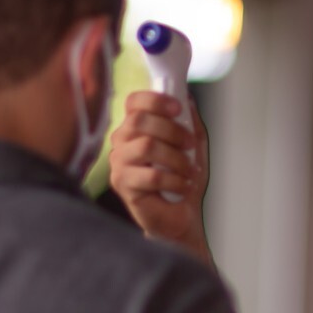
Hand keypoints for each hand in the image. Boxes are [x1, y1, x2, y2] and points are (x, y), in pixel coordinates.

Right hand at [109, 90, 211, 262]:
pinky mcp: (122, 185)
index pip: (134, 102)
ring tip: (189, 171)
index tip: (177, 109)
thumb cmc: (183, 178)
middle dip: (172, 130)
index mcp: (135, 127)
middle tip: (189, 145)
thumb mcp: (193, 144)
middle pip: (140, 121)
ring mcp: (119, 162)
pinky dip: (174, 180)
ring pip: (146, 146)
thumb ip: (189, 120)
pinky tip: (182, 186)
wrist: (182, 215)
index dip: (155, 100)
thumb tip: (186, 97)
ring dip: (176, 158)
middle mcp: (122, 141)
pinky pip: (150, 175)